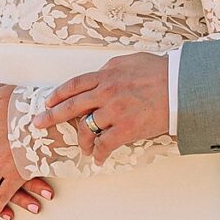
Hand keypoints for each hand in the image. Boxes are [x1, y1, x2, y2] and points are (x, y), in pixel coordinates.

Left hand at [39, 54, 170, 162]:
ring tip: (84, 148)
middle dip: (50, 116)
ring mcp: (114, 111)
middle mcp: (105, 92)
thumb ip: (112, 70)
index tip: (47, 102)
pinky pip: (105, 145)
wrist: (181, 85)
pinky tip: (98, 158)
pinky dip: (99, 153)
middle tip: (37, 124)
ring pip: (86, 129)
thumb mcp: (130, 61)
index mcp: (106, 74)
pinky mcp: (126, 128)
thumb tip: (100, 75)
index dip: (57, 95)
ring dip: (82, 141)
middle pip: (70, 106)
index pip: (73, 85)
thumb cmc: (161, 72)